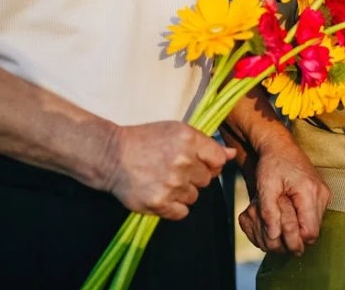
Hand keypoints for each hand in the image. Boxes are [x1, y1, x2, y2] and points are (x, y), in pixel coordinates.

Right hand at [99, 121, 233, 219]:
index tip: (198, 163)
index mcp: (189, 139)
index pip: (219, 160)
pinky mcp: (159, 202)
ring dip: (182, 192)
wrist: (112, 155)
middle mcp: (183, 161)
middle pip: (207, 179)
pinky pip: (182, 212)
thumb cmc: (145, 140)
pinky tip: (161, 194)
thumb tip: (232, 154)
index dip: (211, 163)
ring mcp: (172, 183)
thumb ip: (206, 144)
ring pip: (194, 197)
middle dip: (194, 177)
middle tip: (174, 170)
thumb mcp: (176, 131)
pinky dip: (173, 207)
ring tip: (164, 180)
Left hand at [249, 140, 330, 254]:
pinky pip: (315, 217)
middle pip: (313, 231)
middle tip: (277, 226)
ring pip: (315, 225)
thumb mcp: (265, 186)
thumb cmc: (271, 164)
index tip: (278, 234)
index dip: (294, 239)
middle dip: (295, 235)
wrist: (281, 146)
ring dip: (299, 227)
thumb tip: (273, 236)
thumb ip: (268, 212)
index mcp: (309, 191)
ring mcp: (324, 194)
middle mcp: (322, 194)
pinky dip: (302, 219)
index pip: (310, 232)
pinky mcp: (322, 194)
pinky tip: (289, 210)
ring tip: (282, 215)